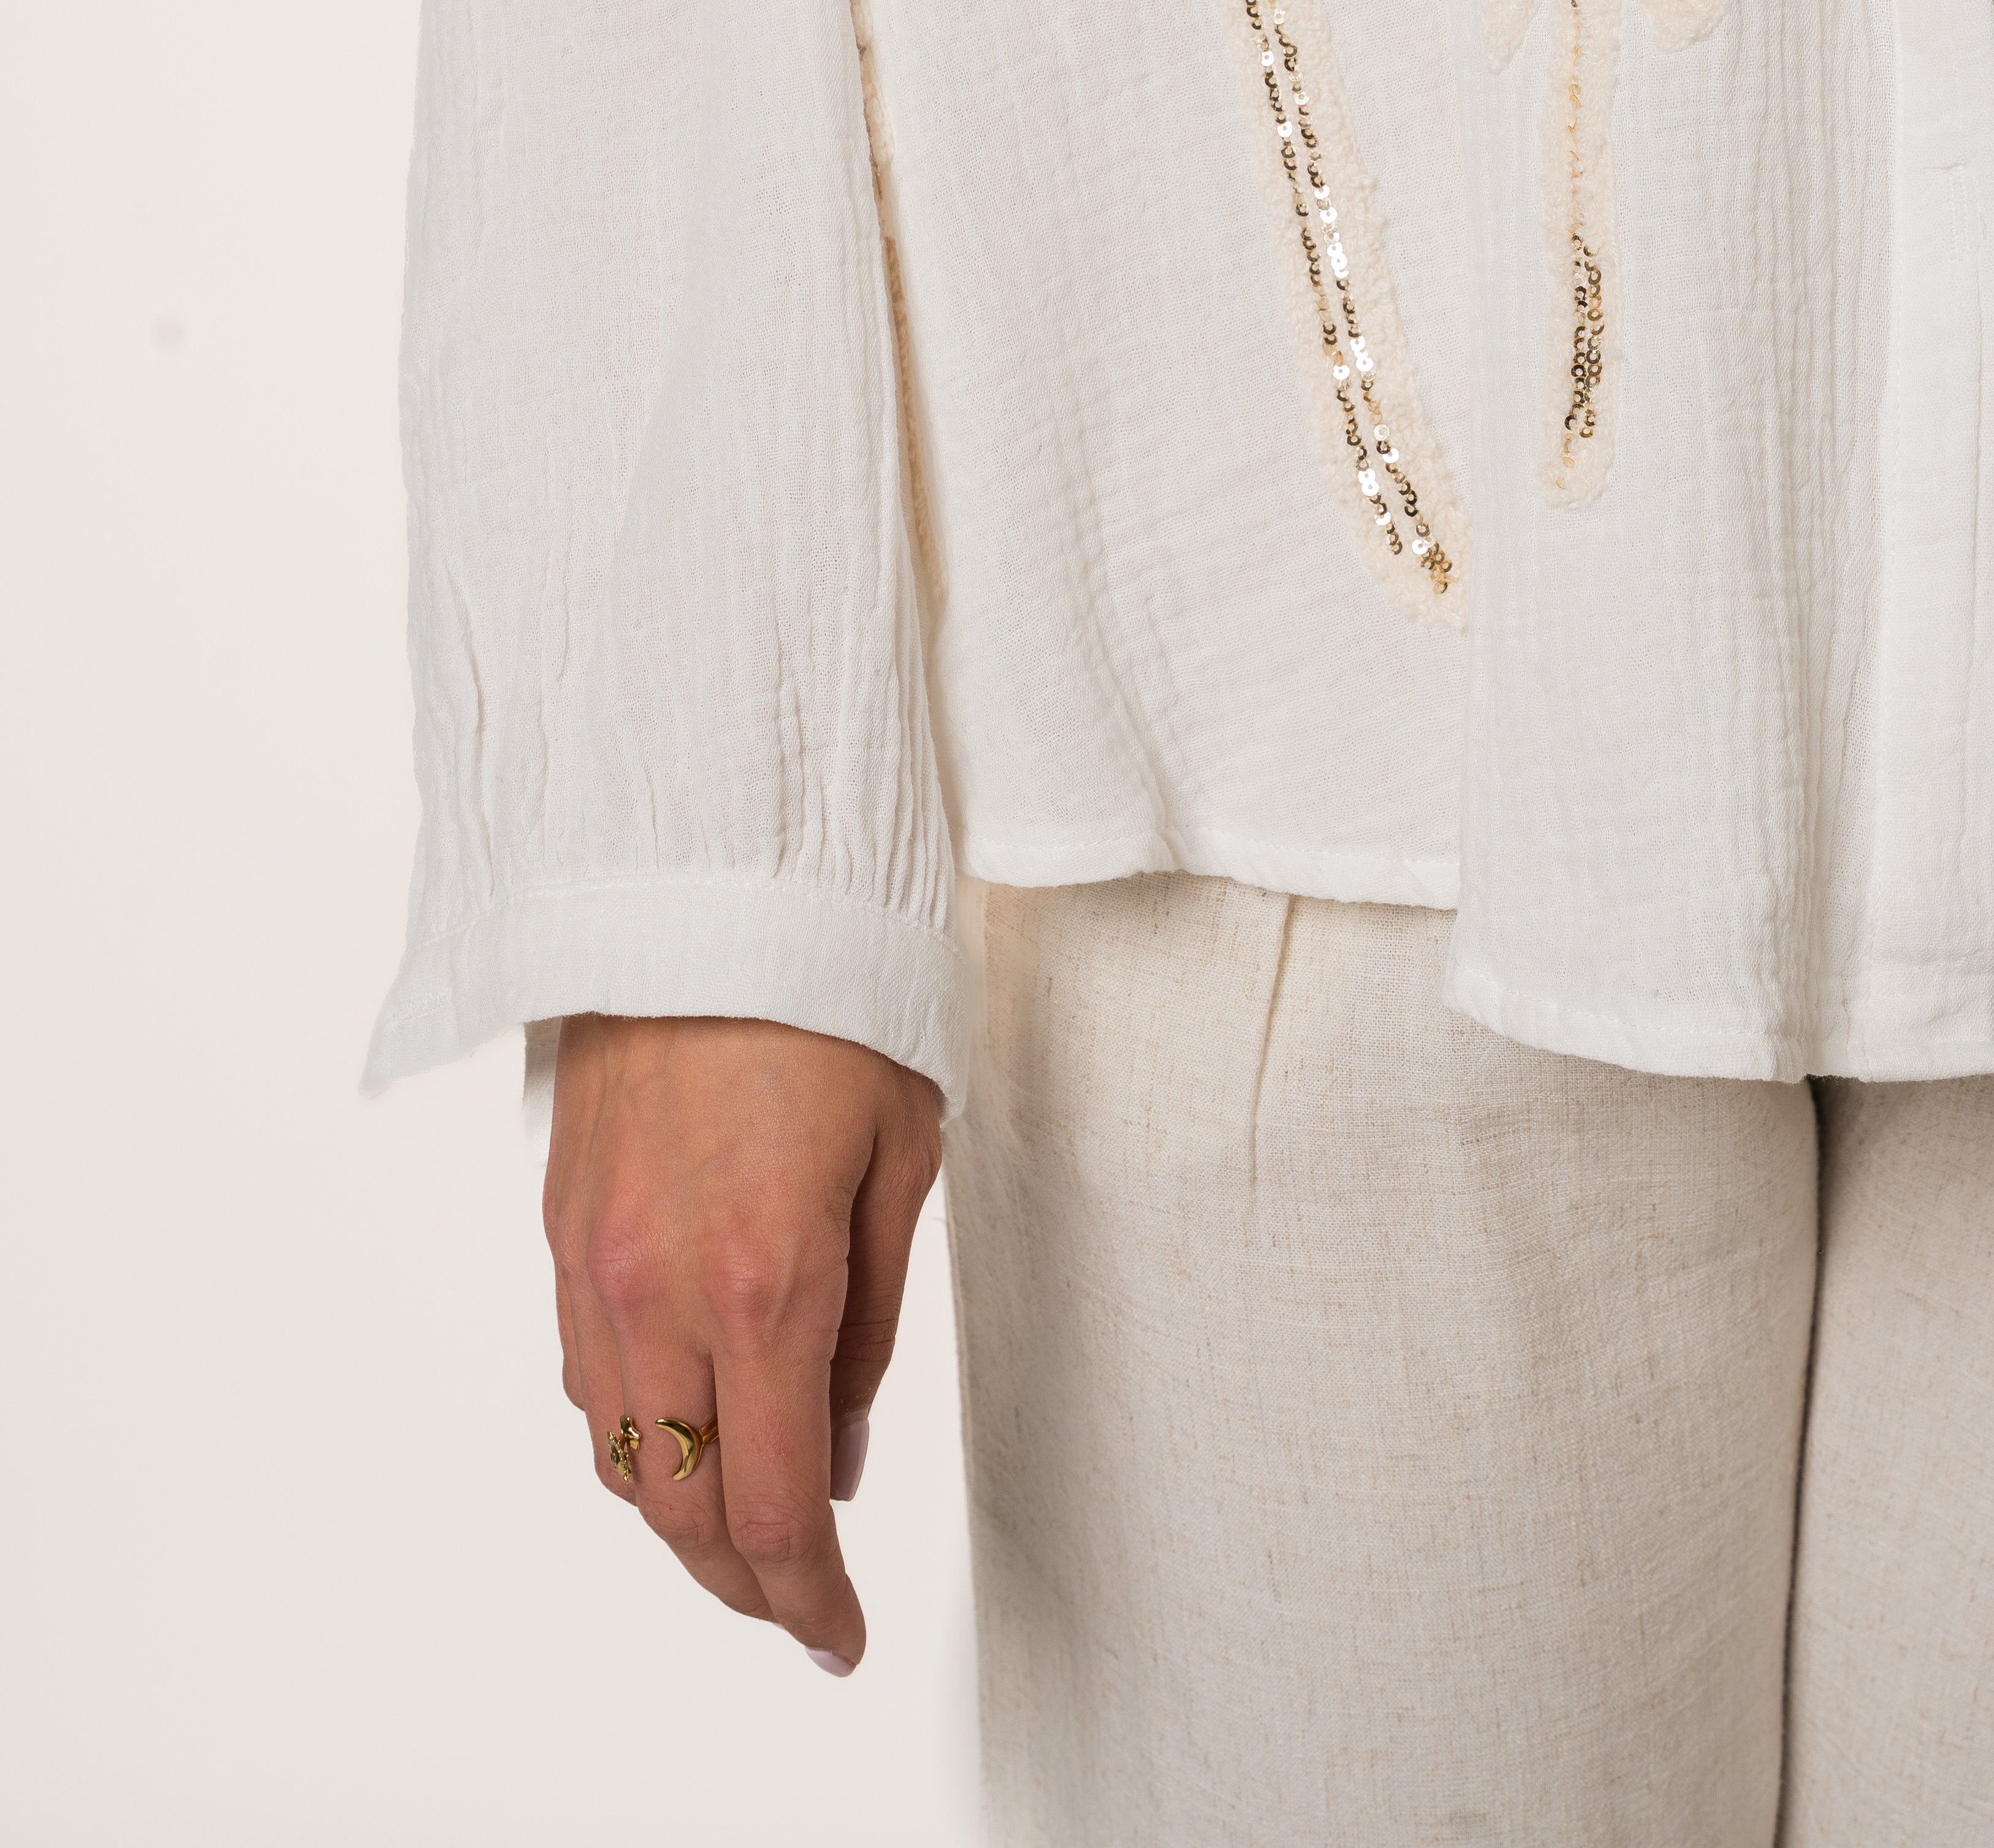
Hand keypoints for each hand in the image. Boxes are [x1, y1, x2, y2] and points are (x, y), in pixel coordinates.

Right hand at [543, 1014, 942, 1671]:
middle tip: (803, 1607)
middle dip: (747, 1583)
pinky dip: (638, 1433)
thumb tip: (838, 1454)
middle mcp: (660, 1289)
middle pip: (685, 1510)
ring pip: (623, 1455)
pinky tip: (690, 1425)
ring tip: (751, 1532)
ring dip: (685, 1517)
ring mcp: (594, 1263)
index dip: (807, 1599)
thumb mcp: (900, 1161)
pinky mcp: (561, 1229)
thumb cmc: (830, 1005)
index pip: (772, 1507)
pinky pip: (587, 1379)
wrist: (706, 889)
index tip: (840, 1636)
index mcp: (765, 1279)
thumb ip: (868, 1329)